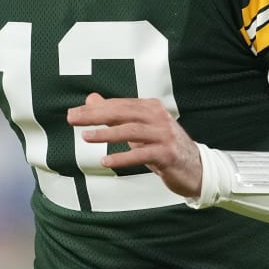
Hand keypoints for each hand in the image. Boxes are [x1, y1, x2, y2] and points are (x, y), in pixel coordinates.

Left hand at [67, 92, 202, 198]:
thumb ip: (116, 114)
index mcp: (150, 108)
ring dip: (107, 134)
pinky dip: (123, 157)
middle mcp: (158, 118)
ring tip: (86, 137)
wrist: (195, 168)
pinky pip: (142, 154)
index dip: (95, 108)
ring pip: (132, 131)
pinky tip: (106, 161)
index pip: (118, 104)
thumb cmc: (163, 146)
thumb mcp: (139, 128)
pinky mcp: (168, 154)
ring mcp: (164, 136)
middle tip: (73, 119)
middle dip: (96, 115)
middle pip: (123, 113)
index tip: (74, 113)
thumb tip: (91, 100)